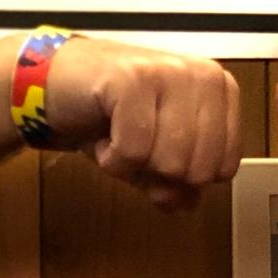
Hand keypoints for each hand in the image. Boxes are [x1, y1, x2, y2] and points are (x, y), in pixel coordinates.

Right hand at [41, 37, 243, 211]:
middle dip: (158, 173)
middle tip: (134, 145)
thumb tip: (186, 205)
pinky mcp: (132, 79)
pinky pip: (134, 151)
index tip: (158, 153)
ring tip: (118, 135)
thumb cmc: (109, 114)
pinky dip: (111, 158)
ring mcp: (169, 72)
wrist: (53, 83)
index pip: (225, 168)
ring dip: (133, 165)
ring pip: (170, 161)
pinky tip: (104, 135)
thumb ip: (177, 183)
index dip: (184, 179)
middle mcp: (203, 75)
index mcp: (221, 90)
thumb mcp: (153, 156)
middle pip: (198, 169)